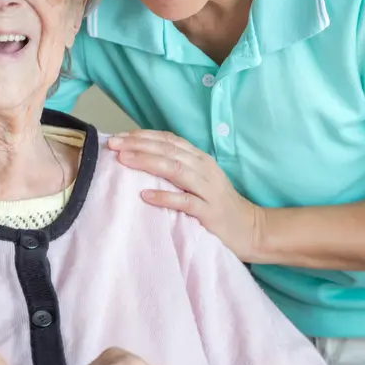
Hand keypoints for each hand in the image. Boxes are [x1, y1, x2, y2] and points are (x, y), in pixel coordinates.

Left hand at [107, 130, 263, 259]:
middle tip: (113, 145)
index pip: (169, 140)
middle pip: (168, 150)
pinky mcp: (210, 212)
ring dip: (147, 162)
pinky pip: (185, 201)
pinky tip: (145, 195)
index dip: (143, 136)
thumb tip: (142, 159)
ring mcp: (208, 189)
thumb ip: (177, 168)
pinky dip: (164, 197)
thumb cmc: (218, 205)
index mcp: (200, 159)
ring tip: (124, 160)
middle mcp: (204, 169)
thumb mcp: (200, 180)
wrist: (251, 229)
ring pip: (175, 169)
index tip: (119, 137)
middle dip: (138, 145)